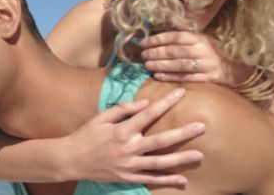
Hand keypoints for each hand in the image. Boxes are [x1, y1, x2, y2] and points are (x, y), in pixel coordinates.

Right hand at [57, 88, 204, 184]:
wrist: (71, 159)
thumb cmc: (86, 135)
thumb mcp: (101, 117)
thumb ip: (123, 109)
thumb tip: (144, 103)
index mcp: (122, 130)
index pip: (149, 114)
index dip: (166, 102)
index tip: (181, 93)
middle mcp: (128, 148)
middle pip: (161, 140)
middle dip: (183, 133)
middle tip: (202, 127)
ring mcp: (129, 165)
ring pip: (159, 163)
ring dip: (180, 158)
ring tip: (199, 155)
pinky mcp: (127, 177)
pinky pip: (150, 179)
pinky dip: (166, 180)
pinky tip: (182, 179)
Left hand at [140, 31, 251, 85]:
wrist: (241, 68)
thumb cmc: (218, 51)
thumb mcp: (205, 38)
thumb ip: (186, 32)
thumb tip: (168, 19)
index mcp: (201, 38)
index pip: (175, 37)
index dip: (157, 39)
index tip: (143, 42)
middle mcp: (203, 50)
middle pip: (174, 51)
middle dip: (155, 53)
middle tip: (142, 55)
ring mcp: (207, 65)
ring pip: (178, 65)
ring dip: (160, 65)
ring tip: (147, 65)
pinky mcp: (210, 79)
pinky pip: (186, 78)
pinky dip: (170, 77)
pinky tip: (158, 76)